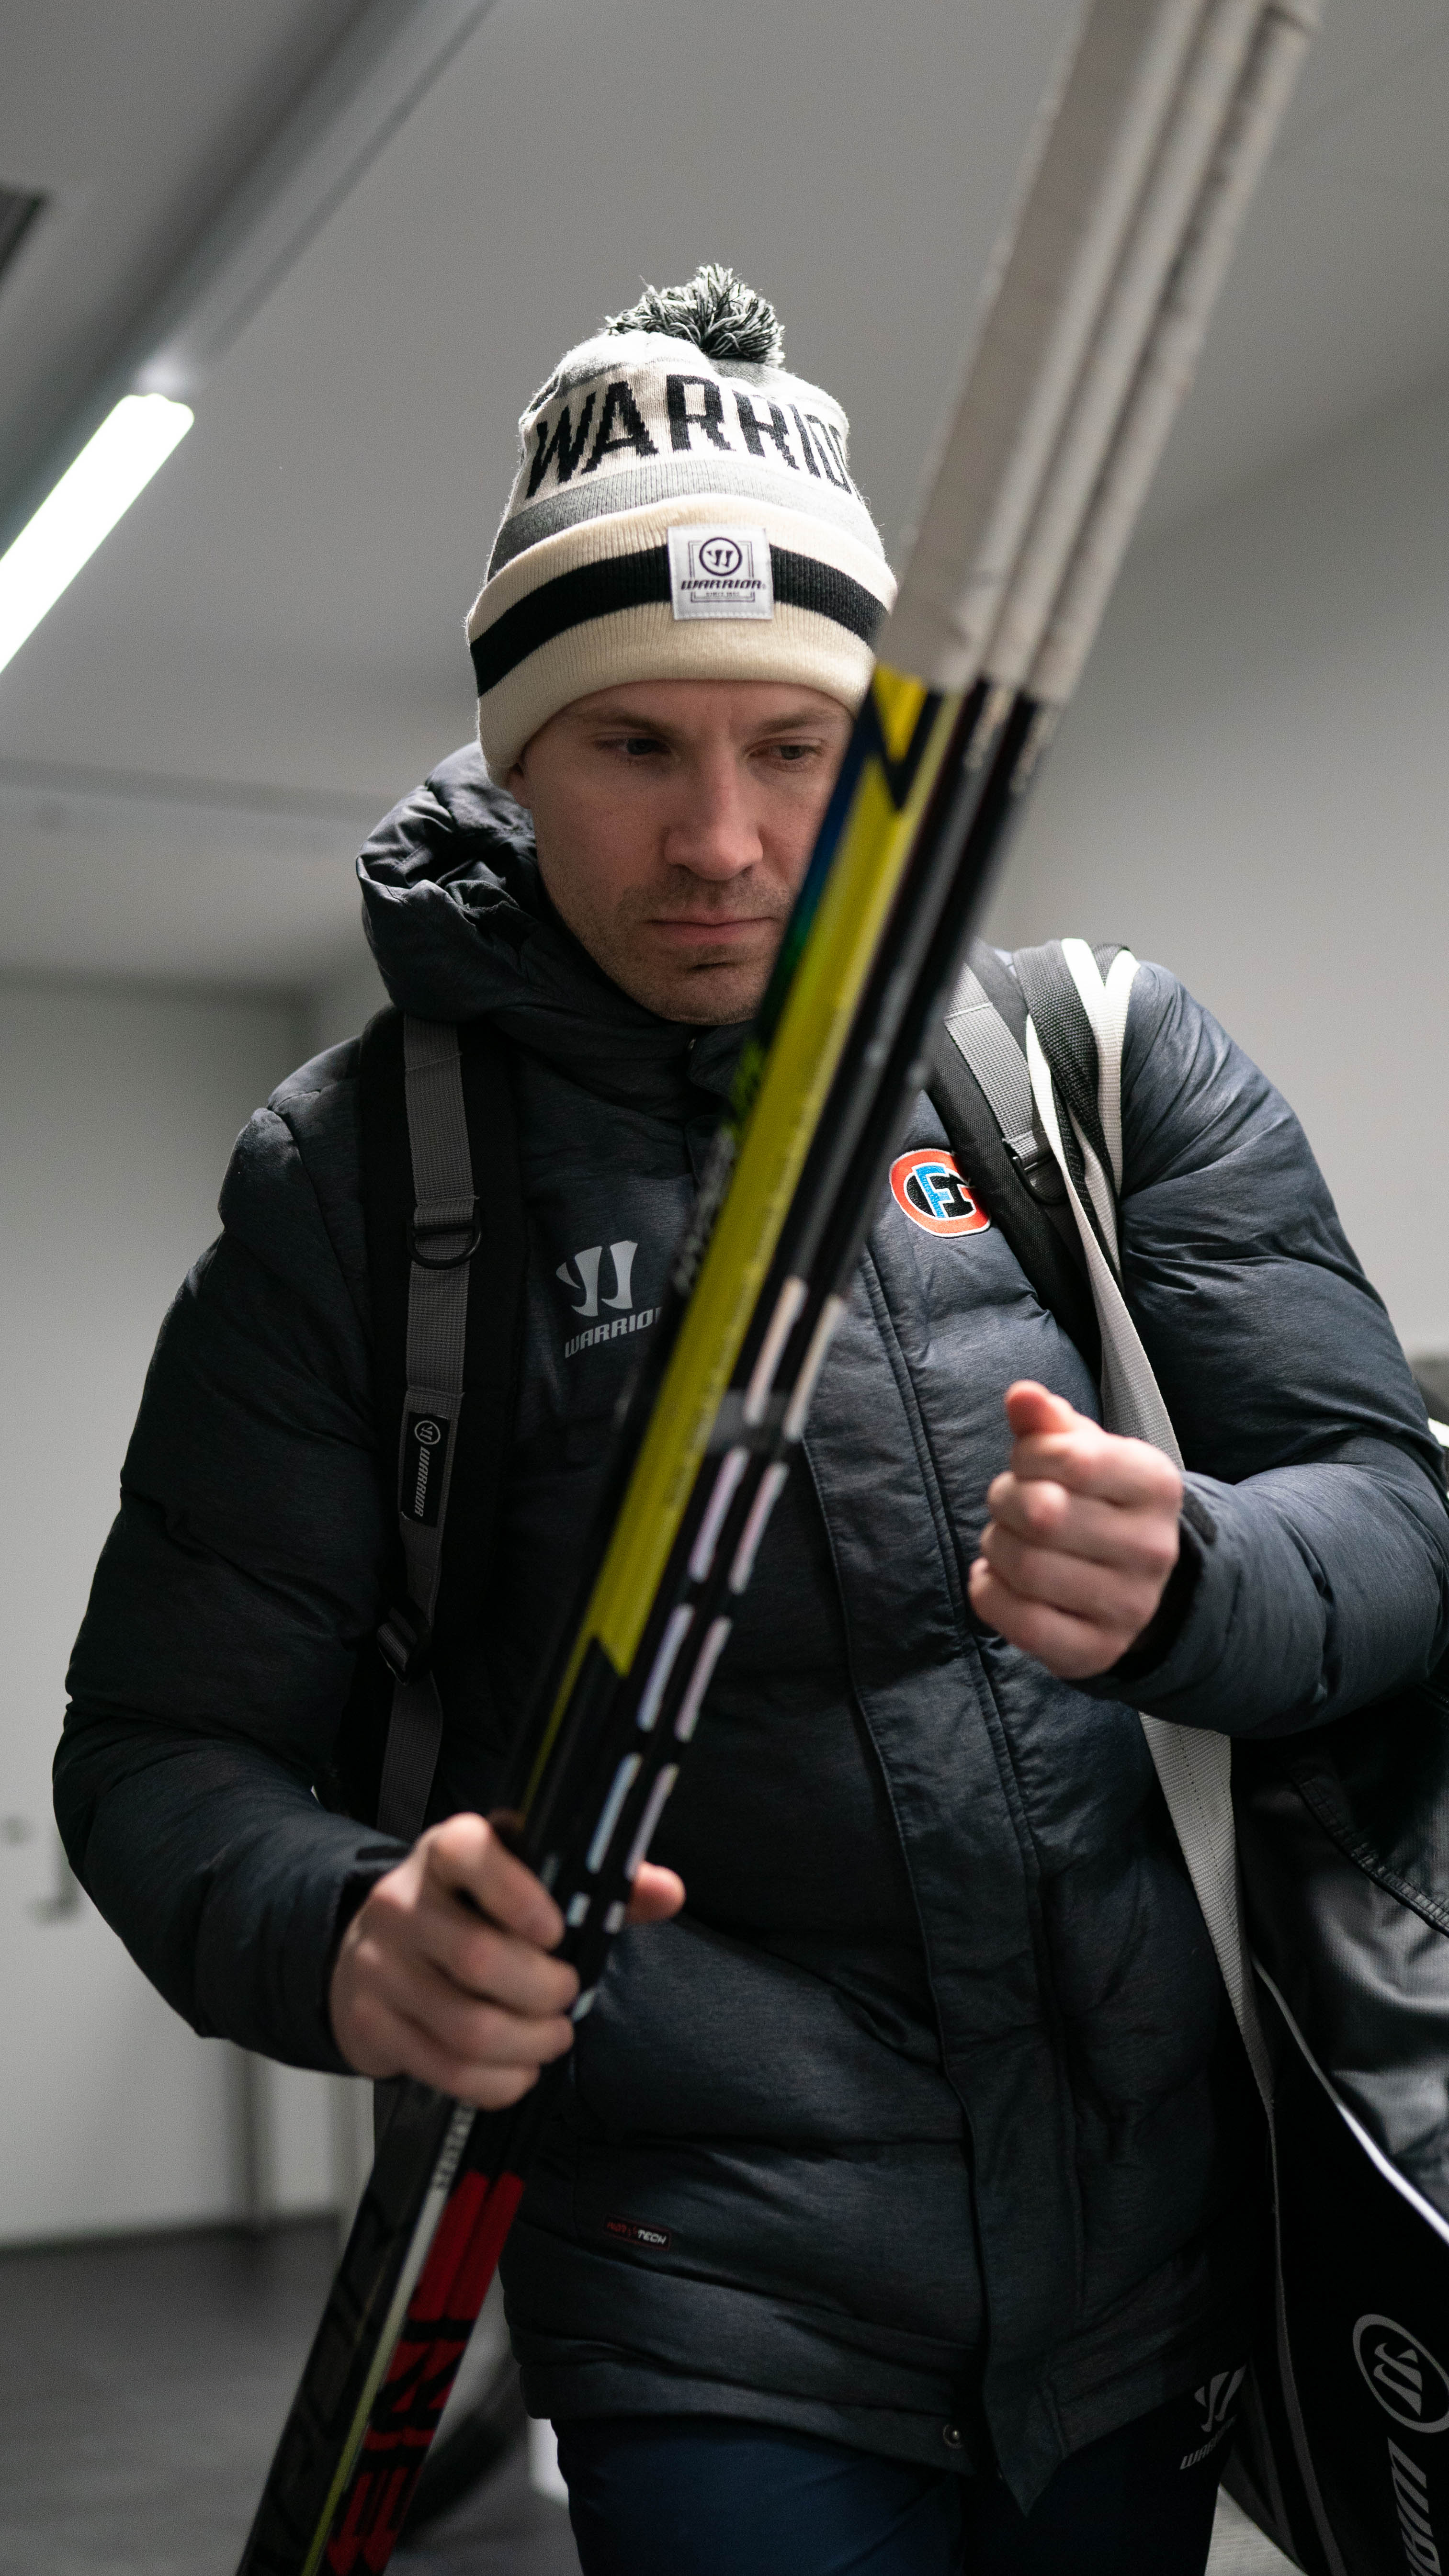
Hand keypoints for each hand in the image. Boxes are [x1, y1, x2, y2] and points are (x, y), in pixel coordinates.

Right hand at [329, 1812, 683, 2108]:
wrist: (370, 1951)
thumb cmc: (470, 1913)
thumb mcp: (523, 1884)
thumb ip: (600, 1886)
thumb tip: (668, 1892)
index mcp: (446, 1853)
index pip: (469, 1851)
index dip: (516, 1892)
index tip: (555, 1930)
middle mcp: (403, 1903)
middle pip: (478, 1957)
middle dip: (543, 1991)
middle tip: (567, 1997)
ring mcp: (379, 1966)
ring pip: (466, 2024)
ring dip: (527, 2044)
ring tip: (552, 2038)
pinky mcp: (369, 2024)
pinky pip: (443, 2068)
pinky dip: (495, 2082)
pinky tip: (518, 2071)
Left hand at [967, 1381, 1181, 1680]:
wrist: (1135, 1582)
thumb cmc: (1097, 1504)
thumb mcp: (1083, 1453)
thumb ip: (1049, 1422)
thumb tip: (1022, 1396)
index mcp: (1155, 1485)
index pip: (1072, 1459)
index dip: (1029, 1456)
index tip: (1027, 1461)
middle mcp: (1153, 1548)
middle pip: (1042, 1514)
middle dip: (1006, 1500)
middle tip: (1010, 1502)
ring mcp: (1129, 1606)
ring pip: (1026, 1568)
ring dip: (996, 1546)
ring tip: (1007, 1539)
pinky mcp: (1096, 1650)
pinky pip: (1020, 1621)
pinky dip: (990, 1593)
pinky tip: (996, 1577)